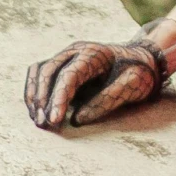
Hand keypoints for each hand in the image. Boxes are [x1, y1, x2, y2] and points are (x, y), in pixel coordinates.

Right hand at [25, 37, 164, 129]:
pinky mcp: (62, 64)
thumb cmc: (139, 73)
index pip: (70, 75)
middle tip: (43, 124)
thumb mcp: (133, 85)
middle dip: (43, 99)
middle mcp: (76, 51)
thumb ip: (107, 100)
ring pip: (39, 71)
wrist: (142, 59)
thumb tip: (78, 119)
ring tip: (37, 120)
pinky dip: (34, 90)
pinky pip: (39, 73)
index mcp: (95, 54)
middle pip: (49, 71)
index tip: (55, 120)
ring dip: (35, 95)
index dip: (59, 98)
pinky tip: (36, 110)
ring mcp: (67, 55)